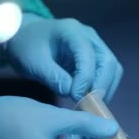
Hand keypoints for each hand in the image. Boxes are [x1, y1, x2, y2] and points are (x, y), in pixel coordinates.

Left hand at [6, 14, 122, 100]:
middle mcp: (89, 36)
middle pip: (108, 61)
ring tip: (91, 106)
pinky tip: (91, 101)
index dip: (86, 78)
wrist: (25, 37)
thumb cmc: (26, 47)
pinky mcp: (96, 57)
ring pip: (113, 68)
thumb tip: (75, 94)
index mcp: (71, 31)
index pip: (88, 55)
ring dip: (106, 89)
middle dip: (102, 86)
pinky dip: (103, 89)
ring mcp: (95, 45)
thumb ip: (54, 77)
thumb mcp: (34, 62)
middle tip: (90, 106)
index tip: (76, 97)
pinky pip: (108, 74)